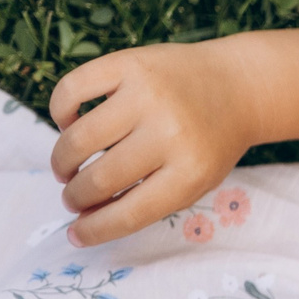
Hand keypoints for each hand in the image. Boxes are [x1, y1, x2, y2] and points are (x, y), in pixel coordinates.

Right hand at [46, 41, 261, 247]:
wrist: (238, 86)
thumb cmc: (210, 142)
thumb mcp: (198, 179)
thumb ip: (150, 198)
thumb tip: (86, 218)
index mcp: (192, 171)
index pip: (132, 212)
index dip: (97, 229)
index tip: (76, 235)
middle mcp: (169, 132)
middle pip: (101, 178)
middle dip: (76, 196)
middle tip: (72, 198)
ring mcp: (147, 95)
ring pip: (78, 138)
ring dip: (62, 161)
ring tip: (67, 169)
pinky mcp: (127, 63)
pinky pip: (71, 90)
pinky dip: (60, 113)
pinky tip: (70, 125)